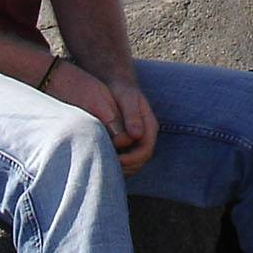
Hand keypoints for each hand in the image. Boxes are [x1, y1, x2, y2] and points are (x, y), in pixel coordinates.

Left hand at [42, 59, 157, 175]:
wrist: (117, 84)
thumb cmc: (120, 89)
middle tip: (108, 168)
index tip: (117, 160)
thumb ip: (131, 116)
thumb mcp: (127, 98)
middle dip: (127, 167)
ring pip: (134, 163)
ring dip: (122, 168)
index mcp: (149, 126)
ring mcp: (138, 140)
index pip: (146, 150)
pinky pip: (126, 159)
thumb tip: (136, 135)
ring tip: (105, 167)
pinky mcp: (128, 142)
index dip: (133, 158)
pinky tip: (103, 162)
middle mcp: (146, 135)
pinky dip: (117, 164)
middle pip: (141, 160)